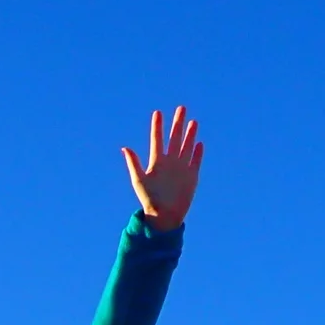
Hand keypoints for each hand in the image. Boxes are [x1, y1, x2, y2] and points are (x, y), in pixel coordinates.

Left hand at [121, 107, 201, 229]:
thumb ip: (133, 163)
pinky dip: (198, 153)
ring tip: (193, 121)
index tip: (157, 112)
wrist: (164, 215)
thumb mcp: (139, 180)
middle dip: (177, 123)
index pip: (157, 140)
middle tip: (181, 108)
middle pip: (174, 138)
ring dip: (190, 134)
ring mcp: (181, 168)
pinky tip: (199, 143)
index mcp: (156, 162)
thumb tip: (125, 148)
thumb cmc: (149, 199)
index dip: (157, 126)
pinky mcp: (191, 177)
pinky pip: (195, 162)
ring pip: (186, 147)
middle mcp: (169, 162)